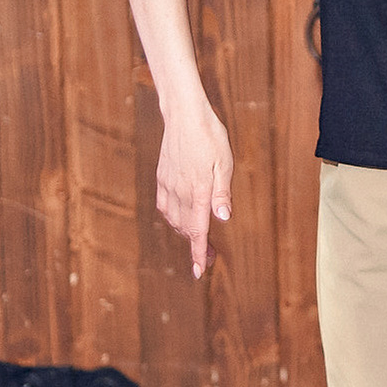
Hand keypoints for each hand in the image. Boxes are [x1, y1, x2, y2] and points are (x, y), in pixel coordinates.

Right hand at [155, 104, 232, 277]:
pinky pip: (165, 206)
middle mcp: (180, 191)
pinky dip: (173, 219)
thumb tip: (223, 219)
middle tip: (212, 258)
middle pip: (186, 229)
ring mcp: (168, 185)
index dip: (199, 252)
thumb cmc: (210, 136)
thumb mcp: (225, 163)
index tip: (200, 272)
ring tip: (200, 240)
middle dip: (198, 247)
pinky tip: (181, 219)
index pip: (198, 230)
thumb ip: (222, 193)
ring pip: (174, 220)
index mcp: (198, 190)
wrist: (183, 114)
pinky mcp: (162, 178)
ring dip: (186, 233)